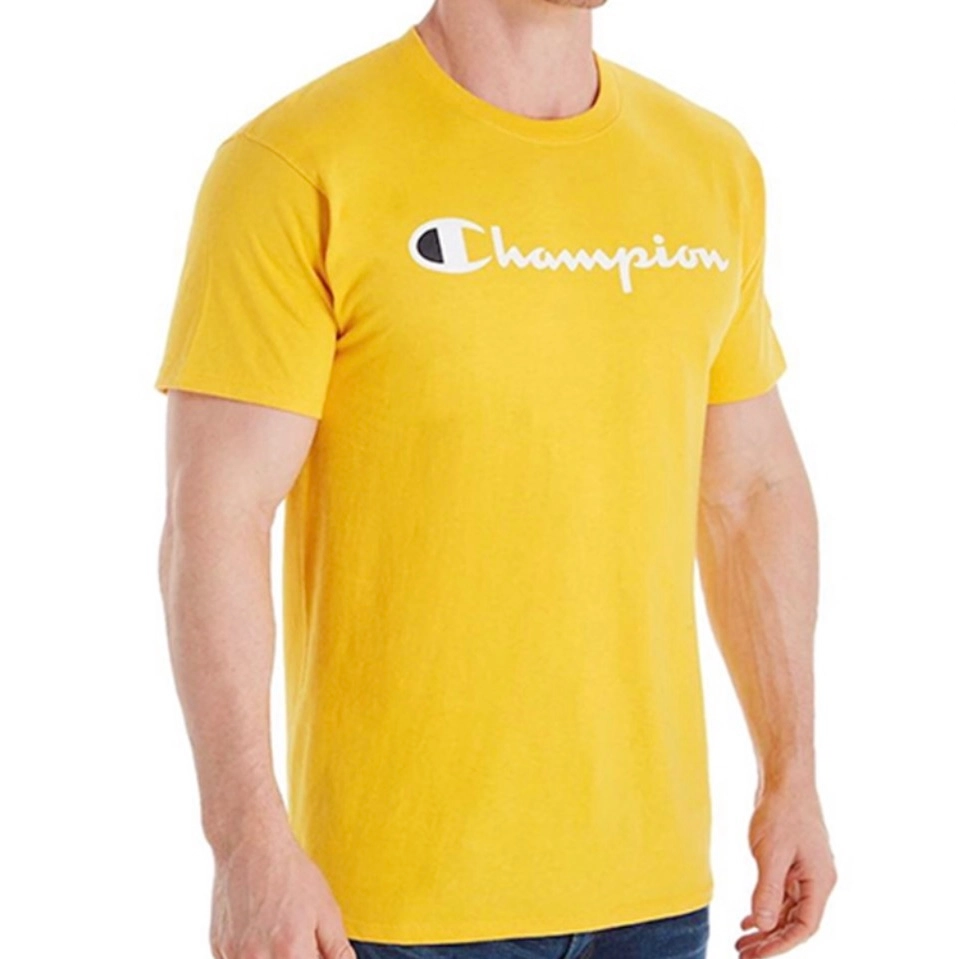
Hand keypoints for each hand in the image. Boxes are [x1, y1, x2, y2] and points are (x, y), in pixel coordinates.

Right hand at [209, 825, 355, 958]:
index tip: (311, 949)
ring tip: (279, 933)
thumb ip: (337, 950)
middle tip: (298, 940)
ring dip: (272, 957)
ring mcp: (234, 956)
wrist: (251, 845)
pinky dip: (251, 956)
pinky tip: (259, 932)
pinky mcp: (218, 949)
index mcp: (291, 952)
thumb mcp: (326, 909)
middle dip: (295, 957)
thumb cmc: (291, 874)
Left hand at [735, 783, 836, 956]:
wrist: (785, 778)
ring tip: (742, 941)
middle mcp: (817, 880)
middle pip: (796, 922)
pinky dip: (767, 908)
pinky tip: (749, 918)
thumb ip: (769, 891)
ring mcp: (806, 870)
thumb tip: (765, 925)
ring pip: (788, 910)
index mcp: (820, 882)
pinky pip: (783, 894)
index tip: (756, 956)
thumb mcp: (771, 854)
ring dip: (767, 927)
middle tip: (743, 954)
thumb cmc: (782, 811)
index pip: (804, 927)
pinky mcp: (793, 861)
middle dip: (771, 941)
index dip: (780, 945)